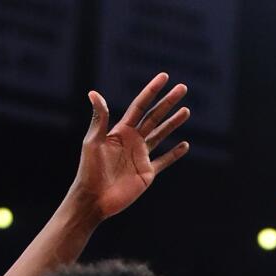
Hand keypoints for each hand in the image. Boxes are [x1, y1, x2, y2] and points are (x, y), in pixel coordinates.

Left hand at [72, 72, 191, 219]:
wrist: (94, 198)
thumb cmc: (89, 170)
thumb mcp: (93, 141)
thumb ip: (99, 118)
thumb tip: (94, 93)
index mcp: (121, 130)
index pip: (140, 106)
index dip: (152, 91)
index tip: (164, 77)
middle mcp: (133, 141)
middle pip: (155, 117)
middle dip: (169, 102)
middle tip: (183, 88)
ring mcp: (141, 156)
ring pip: (161, 135)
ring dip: (174, 123)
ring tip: (186, 111)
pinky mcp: (147, 173)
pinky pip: (164, 161)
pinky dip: (174, 154)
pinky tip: (185, 145)